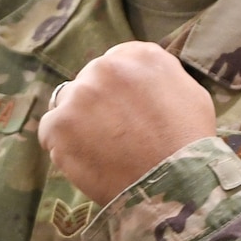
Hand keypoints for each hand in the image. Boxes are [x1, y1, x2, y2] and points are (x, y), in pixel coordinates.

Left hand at [38, 42, 216, 202]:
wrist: (174, 184)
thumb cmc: (189, 144)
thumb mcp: (191, 93)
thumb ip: (162, 75)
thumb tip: (141, 78)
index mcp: (139, 56)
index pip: (116, 63)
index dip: (118, 90)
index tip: (124, 111)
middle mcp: (106, 67)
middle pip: (89, 82)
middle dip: (97, 105)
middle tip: (114, 135)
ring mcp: (79, 95)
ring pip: (67, 104)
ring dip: (78, 122)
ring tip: (100, 150)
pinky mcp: (59, 124)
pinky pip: (49, 130)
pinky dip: (61, 144)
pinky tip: (84, 159)